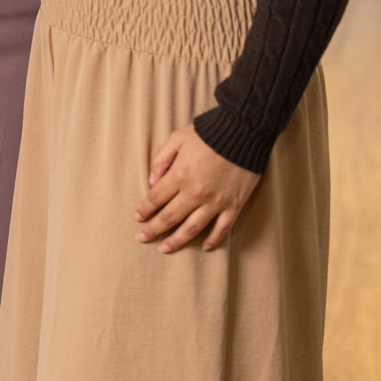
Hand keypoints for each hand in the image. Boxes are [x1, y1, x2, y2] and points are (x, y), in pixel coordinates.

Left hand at [135, 125, 260, 252]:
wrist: (243, 132)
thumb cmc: (208, 133)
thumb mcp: (177, 138)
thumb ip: (161, 160)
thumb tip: (152, 181)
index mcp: (179, 175)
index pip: (156, 198)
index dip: (144, 209)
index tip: (137, 217)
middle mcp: (196, 193)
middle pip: (170, 217)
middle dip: (154, 229)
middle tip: (142, 238)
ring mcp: (216, 202)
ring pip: (192, 228)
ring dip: (177, 241)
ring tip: (165, 248)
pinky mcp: (234, 205)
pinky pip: (222, 229)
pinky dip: (213, 240)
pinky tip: (204, 247)